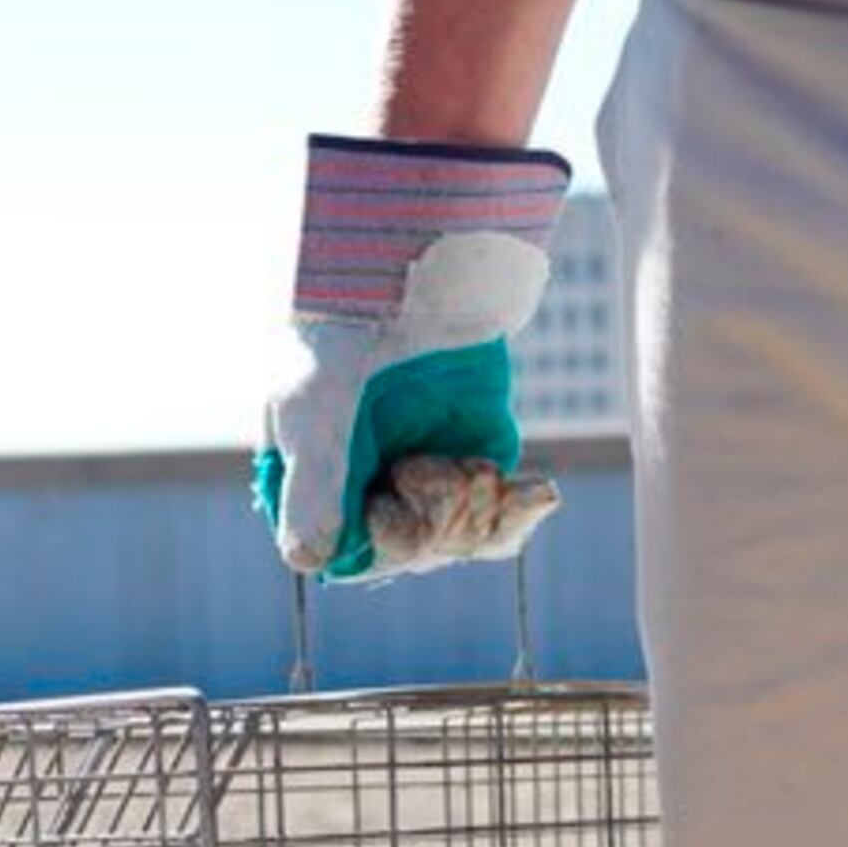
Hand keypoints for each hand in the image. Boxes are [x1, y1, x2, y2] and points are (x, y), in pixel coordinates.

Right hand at [255, 133, 573, 582]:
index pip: (349, 555)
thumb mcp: (315, 413)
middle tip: (428, 466)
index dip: (383, 537)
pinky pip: (500, 524)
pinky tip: (540, 495)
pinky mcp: (475, 469)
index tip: (392, 498)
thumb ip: (311, 490)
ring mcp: (426, 486)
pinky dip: (518, 515)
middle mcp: (368, 495)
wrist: (419, 282)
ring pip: (460, 541)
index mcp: (314, 488)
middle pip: (412, 553)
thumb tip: (307, 564)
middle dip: (432, 517)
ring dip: (470, 506)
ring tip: (467, 461)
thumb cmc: (348, 338)